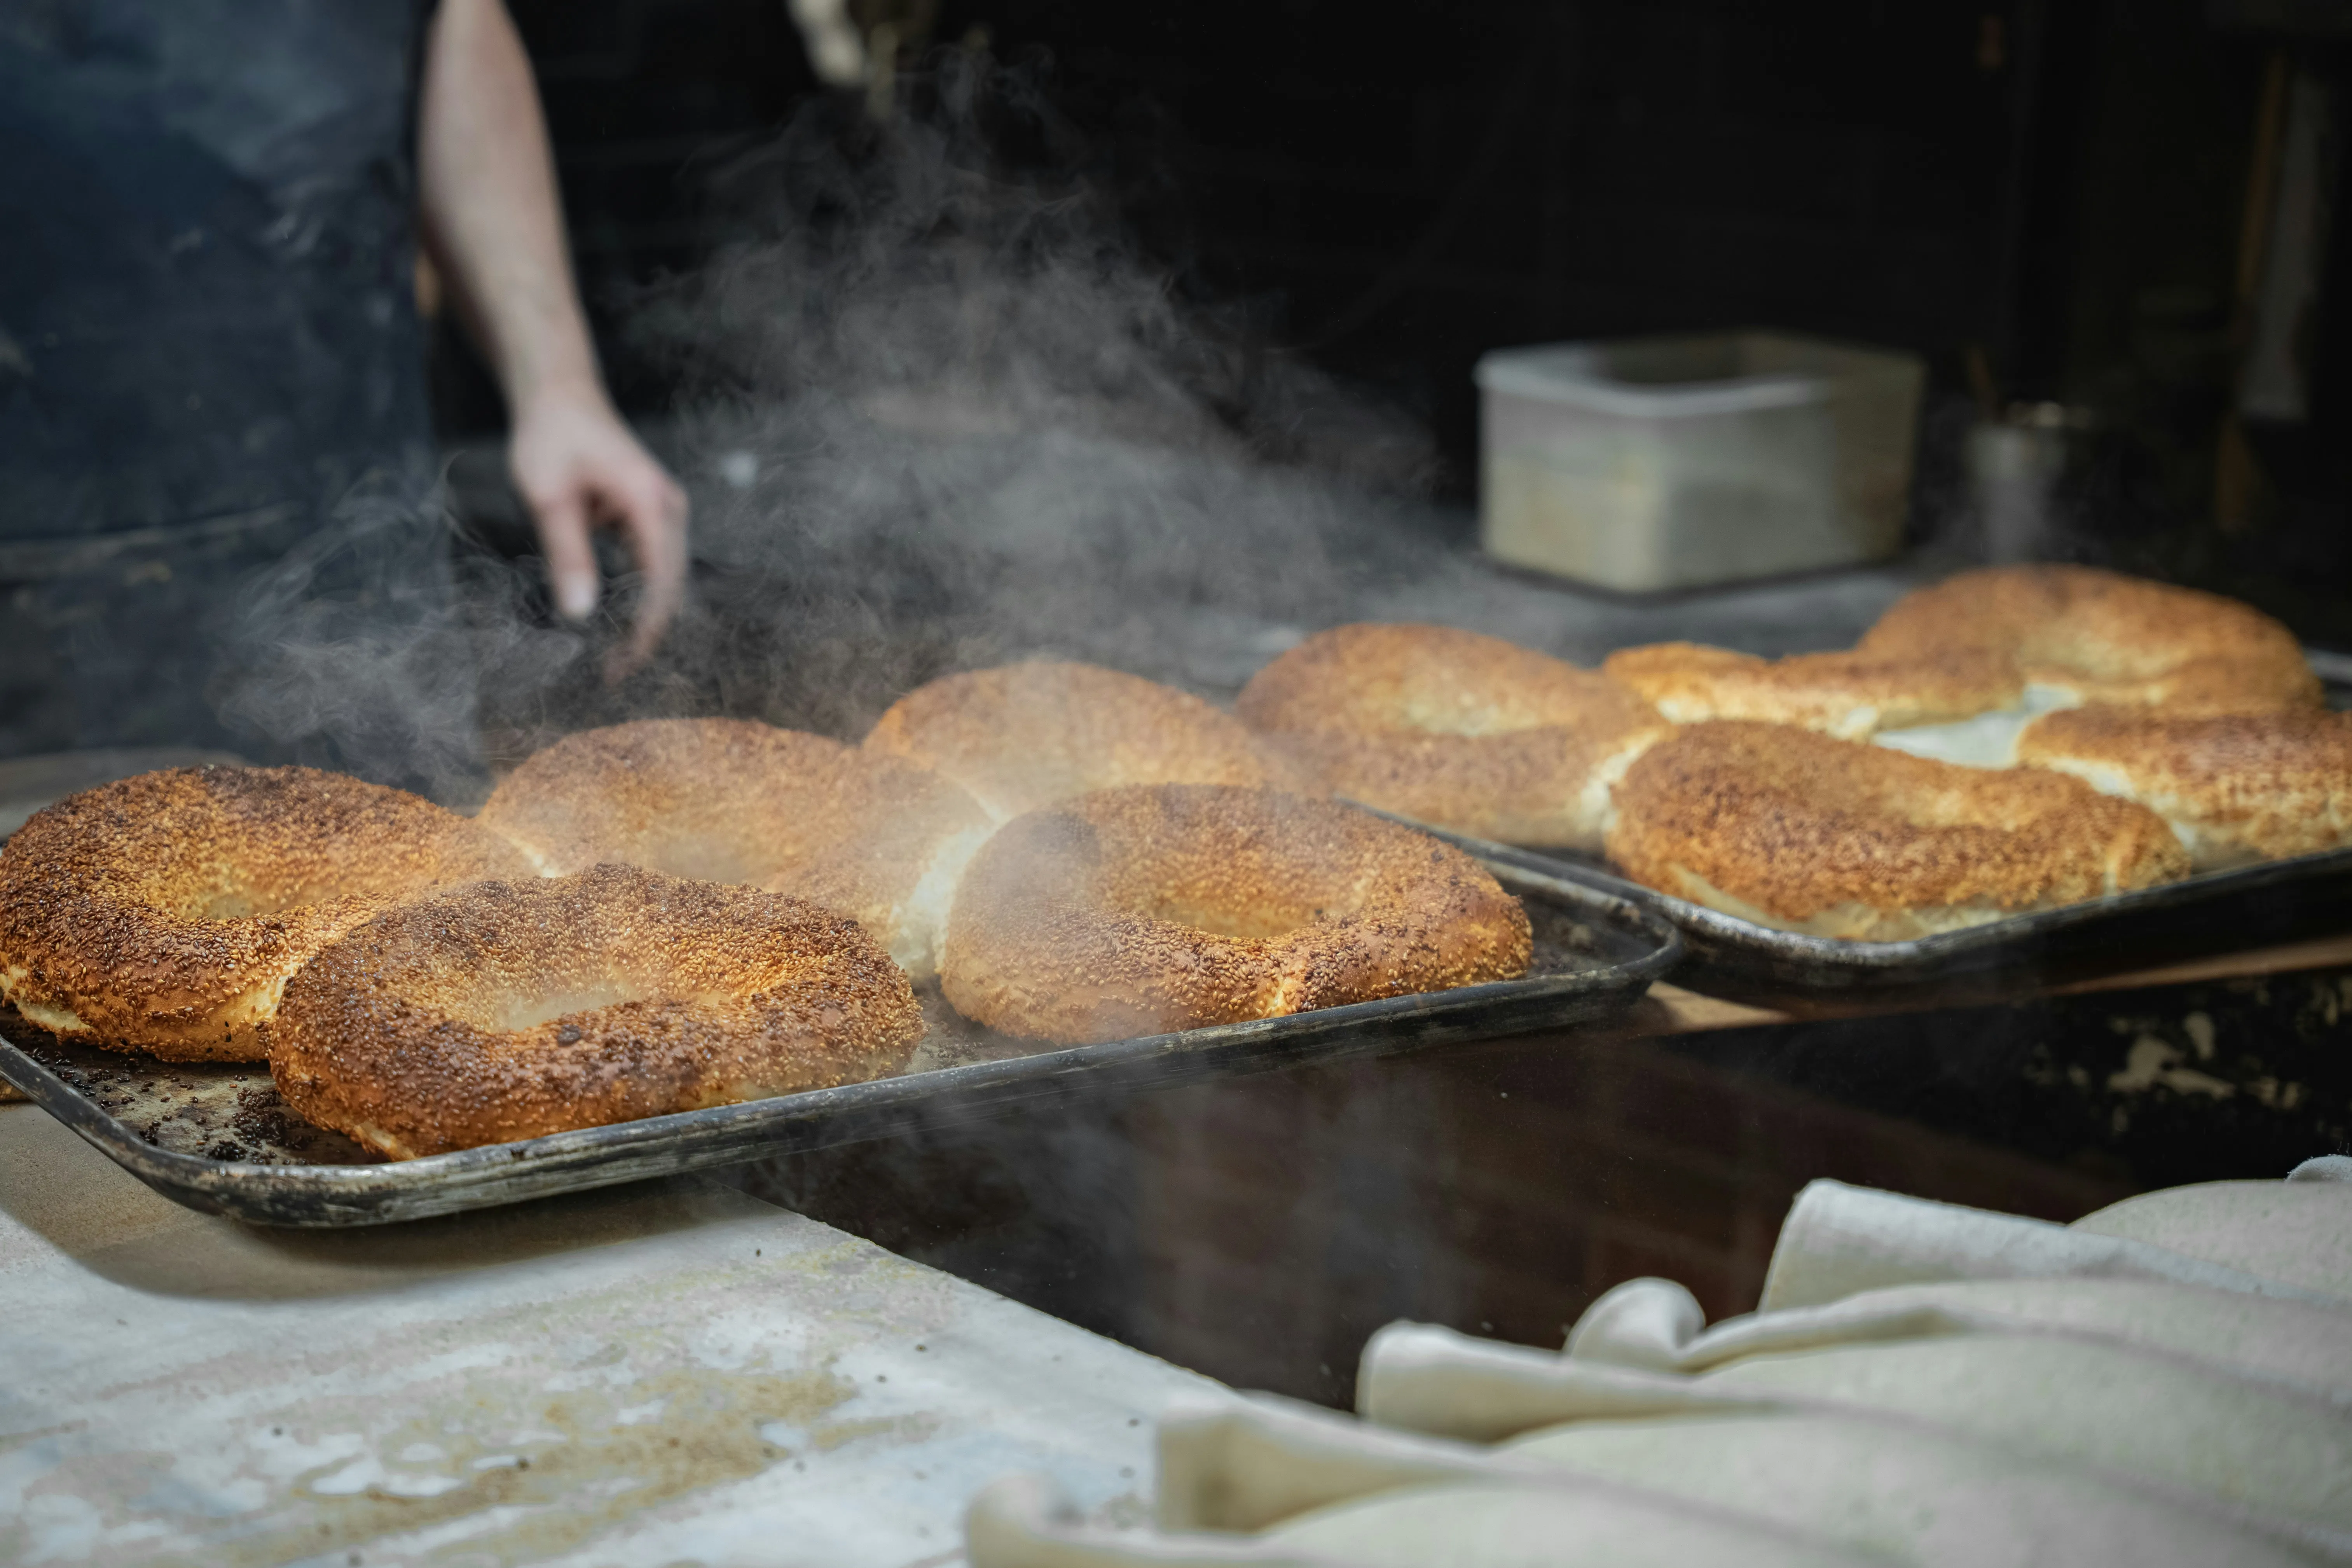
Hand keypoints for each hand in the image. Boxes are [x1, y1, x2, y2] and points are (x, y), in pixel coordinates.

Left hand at [508, 387, 688, 678]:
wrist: (560, 395)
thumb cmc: (551, 436)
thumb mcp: (549, 496)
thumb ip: (568, 554)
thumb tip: (580, 614)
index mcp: (651, 503)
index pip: (661, 584)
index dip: (643, 631)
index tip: (619, 666)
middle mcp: (669, 509)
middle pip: (671, 588)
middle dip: (646, 634)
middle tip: (613, 674)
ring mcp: (664, 512)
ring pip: (666, 580)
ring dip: (644, 619)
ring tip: (614, 658)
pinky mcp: (650, 516)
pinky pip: (654, 567)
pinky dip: (638, 597)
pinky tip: (615, 621)